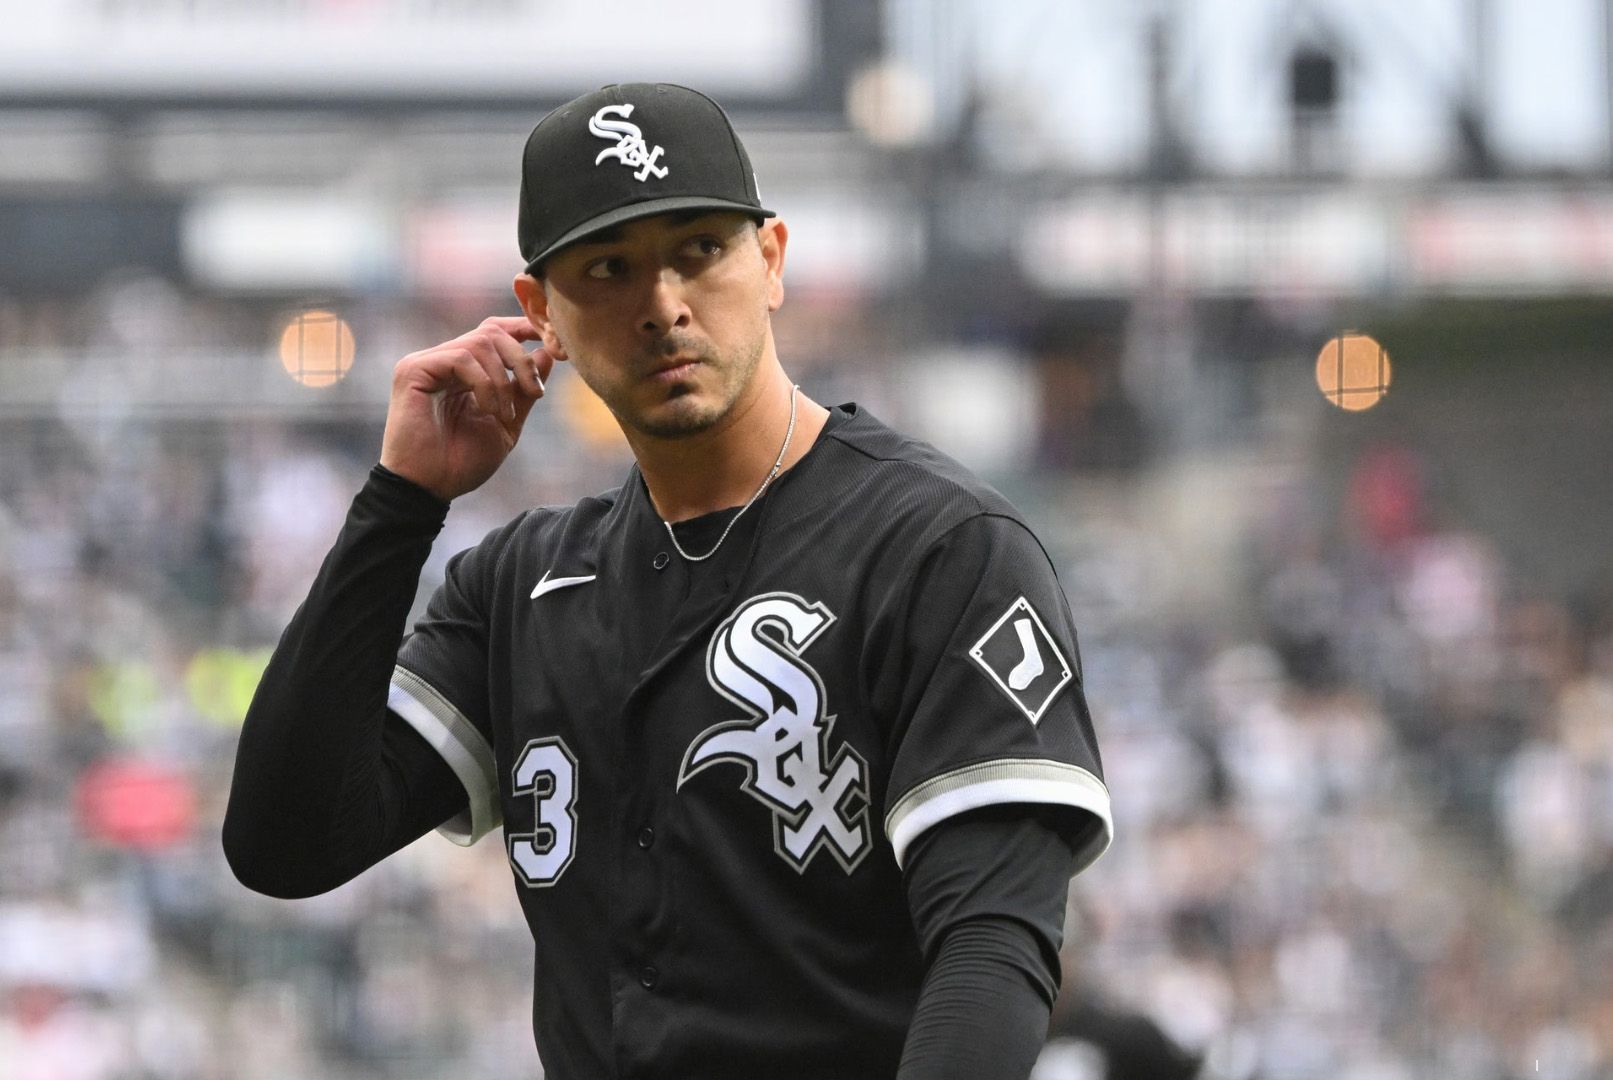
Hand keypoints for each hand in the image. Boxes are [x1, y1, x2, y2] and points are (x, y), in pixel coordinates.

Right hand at [379, 316, 554, 501]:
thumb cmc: (462, 462)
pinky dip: (484, 383)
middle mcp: (443, 360)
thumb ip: (524, 390)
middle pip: (492, 332)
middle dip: (522, 359)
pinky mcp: (412, 370)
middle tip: (535, 392)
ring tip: (504, 415)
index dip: (524, 329)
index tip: (553, 342)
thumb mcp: (507, 424)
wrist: (430, 488)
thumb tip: (546, 353)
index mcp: (464, 371)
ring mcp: (426, 363)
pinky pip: (460, 358)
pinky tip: (487, 410)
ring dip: (504, 380)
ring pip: (479, 342)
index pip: (494, 332)